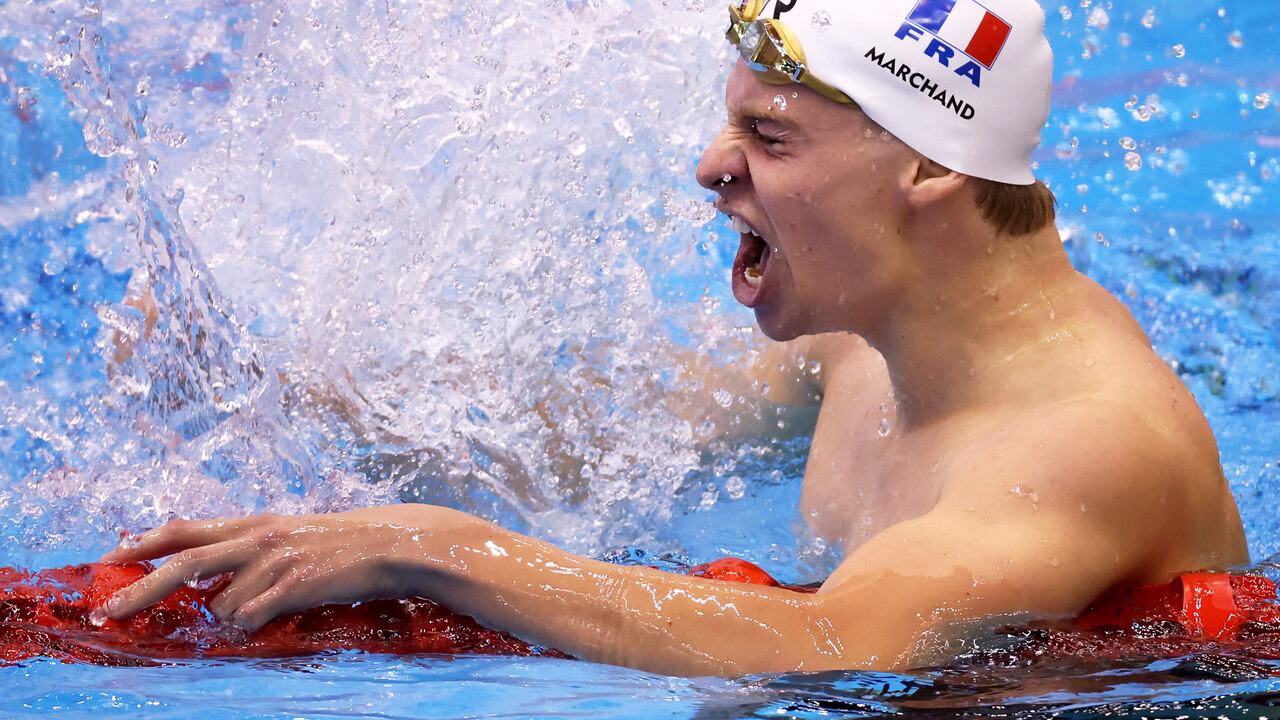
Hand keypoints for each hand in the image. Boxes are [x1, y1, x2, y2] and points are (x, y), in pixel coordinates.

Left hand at [99, 504, 464, 632]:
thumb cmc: (334, 544)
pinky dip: (251, 623)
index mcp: (252, 524)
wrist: (385, 544)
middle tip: (105, 613)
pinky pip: (249, 617)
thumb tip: (206, 568)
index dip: (143, 543)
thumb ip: (245, 546)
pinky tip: (272, 614)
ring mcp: (273, 562)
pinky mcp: (291, 586)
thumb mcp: (284, 534)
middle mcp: (256, 538)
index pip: (184, 530)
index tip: (108, 558)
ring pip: (219, 602)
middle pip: (182, 563)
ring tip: (263, 607)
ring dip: (228, 615)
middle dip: (138, 590)